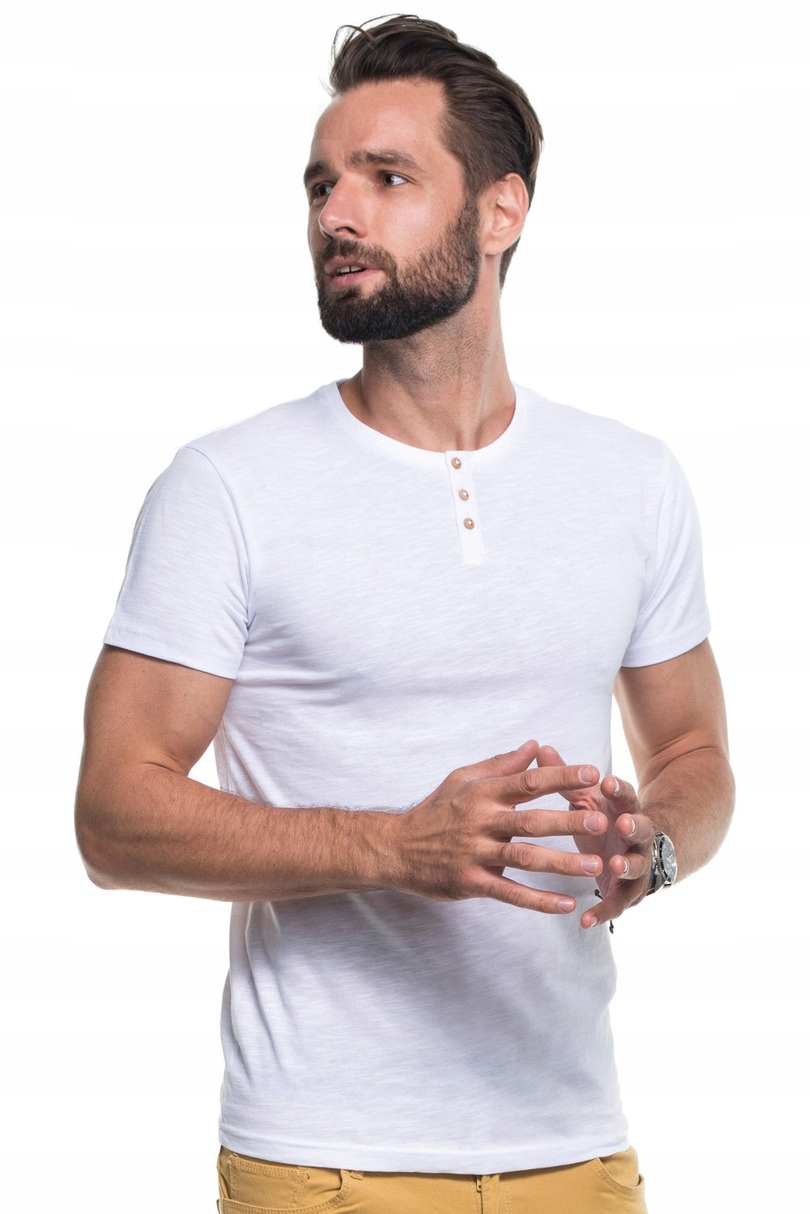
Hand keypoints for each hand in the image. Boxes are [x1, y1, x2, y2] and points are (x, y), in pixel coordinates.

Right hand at [385, 741, 608, 913]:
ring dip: (560, 863)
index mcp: (482, 794)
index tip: (591, 774)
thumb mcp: (462, 780)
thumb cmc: (435, 812)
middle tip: (600, 821)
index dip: (560, 777)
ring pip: (524, 859)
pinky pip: (509, 892)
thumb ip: (501, 765)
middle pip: (530, 821)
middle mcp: (480, 822)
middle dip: (566, 821)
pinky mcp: (470, 882)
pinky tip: (565, 905)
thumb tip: (533, 746)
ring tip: (593, 866)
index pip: (527, 782)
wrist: (395, 848)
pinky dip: (538, 900)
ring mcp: (475, 853)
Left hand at [536, 745, 653, 927]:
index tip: (607, 782)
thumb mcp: (586, 798)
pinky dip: (603, 912)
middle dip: (635, 825)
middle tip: (624, 823)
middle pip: (643, 828)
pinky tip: (585, 920)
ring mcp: (637, 865)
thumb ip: (565, 778)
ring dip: (628, 864)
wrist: (634, 852)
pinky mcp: (627, 893)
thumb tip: (539, 747)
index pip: (626, 796)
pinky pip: (617, 905)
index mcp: (625, 809)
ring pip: (637, 865)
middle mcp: (638, 836)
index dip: (618, 790)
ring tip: (615, 863)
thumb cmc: (603, 819)